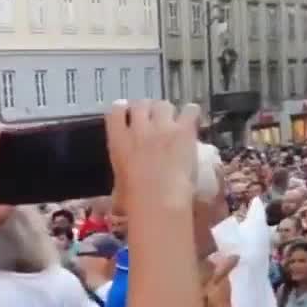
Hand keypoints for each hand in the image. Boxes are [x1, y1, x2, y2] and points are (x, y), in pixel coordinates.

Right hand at [107, 101, 200, 217]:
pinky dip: (190, 114)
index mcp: (118, 141)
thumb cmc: (134, 201)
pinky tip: (191, 121)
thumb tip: (124, 182)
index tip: (128, 113)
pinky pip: (190, 110)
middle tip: (152, 119)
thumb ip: (121, 172)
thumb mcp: (118, 185)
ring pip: (163, 104)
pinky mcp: (184, 131)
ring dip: (166, 111)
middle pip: (141, 103)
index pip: (116, 111)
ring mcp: (162, 127)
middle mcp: (139, 128)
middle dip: (146, 109)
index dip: (123, 109)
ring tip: (172, 121)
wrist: (159, 202)